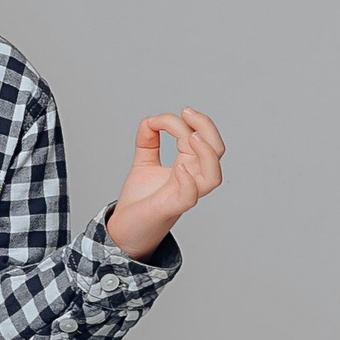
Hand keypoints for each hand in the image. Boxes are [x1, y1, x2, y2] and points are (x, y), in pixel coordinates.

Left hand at [104, 108, 225, 261]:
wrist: (124, 228)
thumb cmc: (140, 200)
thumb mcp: (144, 163)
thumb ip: (148, 140)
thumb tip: (150, 120)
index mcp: (188, 165)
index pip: (199, 137)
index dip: (182, 122)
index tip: (156, 120)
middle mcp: (192, 178)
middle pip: (216, 150)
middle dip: (206, 127)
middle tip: (186, 112)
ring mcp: (184, 194)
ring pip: (213, 176)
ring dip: (206, 154)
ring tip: (191, 136)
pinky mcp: (171, 208)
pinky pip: (190, 196)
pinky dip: (188, 181)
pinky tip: (178, 168)